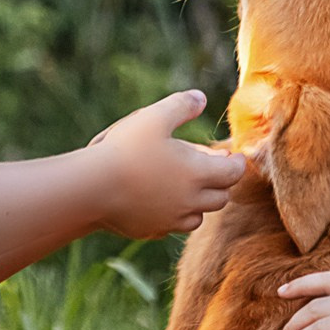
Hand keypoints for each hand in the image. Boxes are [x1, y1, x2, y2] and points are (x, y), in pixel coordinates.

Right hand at [89, 90, 245, 238]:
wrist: (92, 189)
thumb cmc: (125, 150)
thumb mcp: (155, 117)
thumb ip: (182, 106)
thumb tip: (200, 98)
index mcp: (198, 174)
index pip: (233, 173)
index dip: (237, 163)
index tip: (234, 155)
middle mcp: (190, 202)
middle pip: (221, 198)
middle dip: (221, 183)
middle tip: (213, 168)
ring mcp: (170, 220)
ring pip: (197, 217)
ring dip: (199, 202)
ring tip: (187, 187)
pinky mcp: (150, 231)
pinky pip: (171, 227)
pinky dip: (174, 215)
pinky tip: (162, 203)